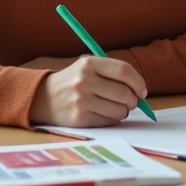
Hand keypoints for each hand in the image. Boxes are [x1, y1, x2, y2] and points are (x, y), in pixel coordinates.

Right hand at [29, 56, 146, 126]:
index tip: (143, 91)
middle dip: (133, 100)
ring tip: (115, 108)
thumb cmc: (73, 81)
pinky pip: (108, 121)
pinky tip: (103, 114)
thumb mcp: (88, 67)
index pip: (124, 71)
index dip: (138, 82)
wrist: (42, 98)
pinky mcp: (79, 118)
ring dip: (124, 112)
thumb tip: (141, 91)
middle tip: (131, 102)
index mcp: (89, 63)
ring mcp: (81, 101)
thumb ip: (112, 74)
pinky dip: (112, 120)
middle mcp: (85, 81)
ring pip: (119, 110)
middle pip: (124, 93)